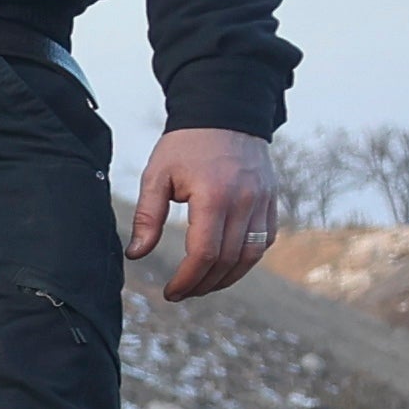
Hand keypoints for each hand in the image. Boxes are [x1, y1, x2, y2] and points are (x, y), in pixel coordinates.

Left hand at [126, 127, 277, 303]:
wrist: (225, 115)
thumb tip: (136, 254)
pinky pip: (265, 240)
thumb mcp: (156, 176)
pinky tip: (225, 267)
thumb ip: (147, 217)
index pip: (205, 252)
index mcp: (214, 195)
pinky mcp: (272, 200)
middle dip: (203, 284)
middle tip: (180, 293)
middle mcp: (245, 201)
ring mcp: (263, 201)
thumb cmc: (186, 146)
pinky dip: (247, 260)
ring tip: (201, 286)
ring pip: (251, 255)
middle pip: (229, 260)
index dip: (188, 279)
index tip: (170, 292)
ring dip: (227, 278)